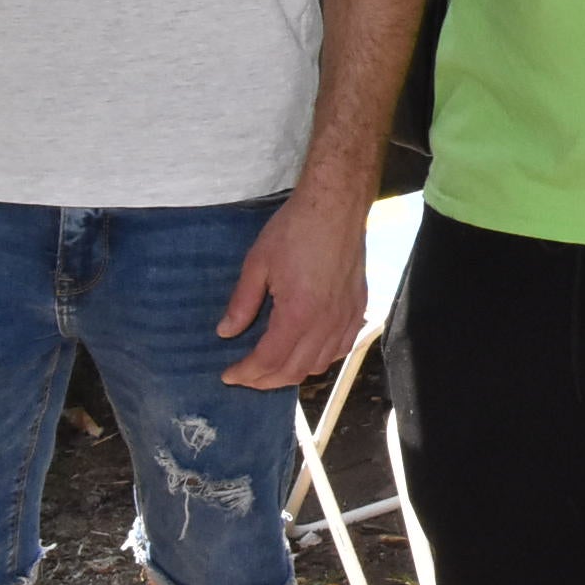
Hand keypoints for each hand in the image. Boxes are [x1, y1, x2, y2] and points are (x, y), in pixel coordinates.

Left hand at [216, 179, 369, 388]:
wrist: (337, 205)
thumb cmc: (294, 229)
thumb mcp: (257, 263)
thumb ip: (242, 303)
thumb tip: (226, 332)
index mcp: (298, 313)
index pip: (269, 360)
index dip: (245, 373)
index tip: (227, 374)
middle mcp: (325, 323)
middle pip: (294, 370)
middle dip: (265, 380)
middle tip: (245, 375)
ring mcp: (346, 317)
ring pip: (319, 364)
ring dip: (292, 372)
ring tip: (273, 366)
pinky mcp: (359, 307)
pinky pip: (342, 348)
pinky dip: (321, 358)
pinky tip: (308, 351)